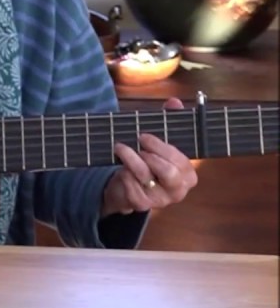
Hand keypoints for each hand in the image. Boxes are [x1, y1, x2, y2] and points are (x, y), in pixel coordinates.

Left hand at [102, 98, 198, 216]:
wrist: (125, 186)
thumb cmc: (146, 161)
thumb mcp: (157, 142)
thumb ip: (168, 121)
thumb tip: (175, 102)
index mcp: (188, 174)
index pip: (180, 161)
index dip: (160, 147)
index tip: (143, 136)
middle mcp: (178, 190)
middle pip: (168, 172)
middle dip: (149, 155)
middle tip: (135, 144)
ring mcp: (160, 200)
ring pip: (145, 178)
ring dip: (130, 159)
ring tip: (120, 148)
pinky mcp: (142, 205)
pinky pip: (132, 189)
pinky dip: (123, 176)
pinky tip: (120, 170)